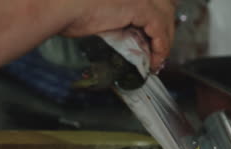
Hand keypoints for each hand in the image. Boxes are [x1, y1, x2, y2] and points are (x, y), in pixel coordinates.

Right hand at [61, 0, 176, 71]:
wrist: (62, 6)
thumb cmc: (69, 7)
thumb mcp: (100, 11)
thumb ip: (118, 17)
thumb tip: (126, 32)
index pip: (156, 0)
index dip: (160, 17)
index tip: (156, 37)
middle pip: (167, 4)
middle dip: (167, 28)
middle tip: (159, 49)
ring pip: (167, 17)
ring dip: (165, 40)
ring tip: (157, 59)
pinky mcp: (140, 6)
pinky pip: (160, 31)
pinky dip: (160, 48)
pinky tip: (154, 61)